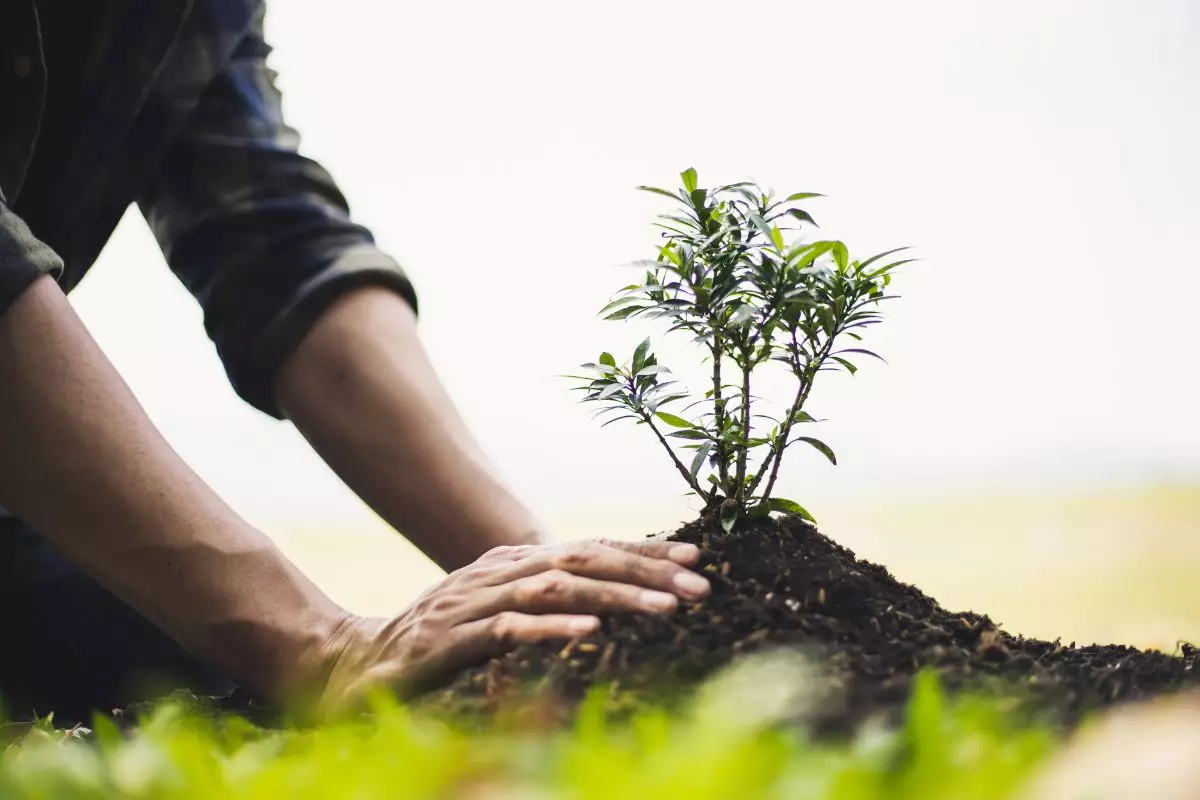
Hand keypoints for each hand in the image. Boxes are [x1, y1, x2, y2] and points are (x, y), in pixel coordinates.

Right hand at [309, 538, 709, 714]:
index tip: (695, 559)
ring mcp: (475, 602)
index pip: (590, 548)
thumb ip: (542, 596)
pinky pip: (508, 629)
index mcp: (514, 563)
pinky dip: (550, 628)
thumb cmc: (436, 639)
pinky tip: (588, 631)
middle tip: (699, 585)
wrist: (357, 661)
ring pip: (556, 588)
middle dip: (645, 569)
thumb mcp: (495, 609)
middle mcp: (499, 572)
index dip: (643, 550)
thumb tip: (601, 593)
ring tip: (665, 609)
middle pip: (583, 559)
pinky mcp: (452, 639)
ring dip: (615, 595)